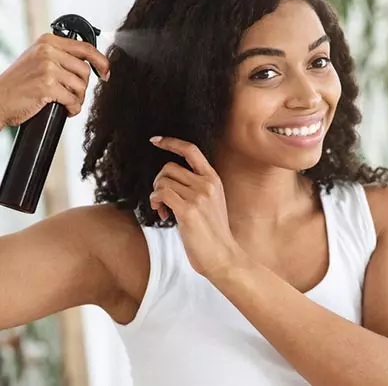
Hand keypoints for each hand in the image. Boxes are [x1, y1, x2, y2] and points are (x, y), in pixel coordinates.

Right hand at [0, 33, 109, 126]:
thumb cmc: (19, 82)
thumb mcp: (38, 59)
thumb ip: (60, 56)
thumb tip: (90, 63)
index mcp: (48, 42)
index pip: (85, 48)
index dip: (101, 61)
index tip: (106, 72)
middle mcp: (47, 51)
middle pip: (85, 70)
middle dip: (82, 86)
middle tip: (72, 94)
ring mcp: (47, 68)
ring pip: (81, 86)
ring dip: (77, 99)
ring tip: (66, 102)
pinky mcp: (47, 86)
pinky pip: (73, 100)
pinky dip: (73, 108)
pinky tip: (65, 109)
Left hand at [149, 136, 242, 279]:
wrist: (222, 256)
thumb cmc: (213, 232)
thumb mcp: (212, 202)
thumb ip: (197, 186)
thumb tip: (169, 178)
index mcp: (214, 179)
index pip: (191, 150)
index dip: (171, 142)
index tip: (155, 140)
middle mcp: (206, 184)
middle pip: (169, 167)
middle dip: (159, 181)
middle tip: (161, 199)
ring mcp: (198, 197)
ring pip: (162, 182)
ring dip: (156, 195)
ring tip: (163, 210)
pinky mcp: (188, 211)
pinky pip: (160, 195)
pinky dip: (155, 203)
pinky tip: (163, 215)